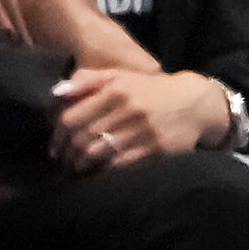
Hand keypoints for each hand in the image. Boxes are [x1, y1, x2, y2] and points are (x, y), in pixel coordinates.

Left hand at [53, 68, 224, 169]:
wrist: (194, 103)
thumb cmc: (149, 90)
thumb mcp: (120, 76)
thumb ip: (87, 80)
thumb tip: (56, 93)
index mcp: (115, 89)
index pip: (72, 117)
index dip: (57, 136)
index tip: (54, 147)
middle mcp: (128, 108)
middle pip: (82, 137)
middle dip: (67, 154)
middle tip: (62, 163)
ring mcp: (143, 130)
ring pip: (97, 153)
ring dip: (81, 166)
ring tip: (75, 170)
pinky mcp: (156, 149)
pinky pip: (120, 164)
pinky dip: (103, 171)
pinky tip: (97, 173)